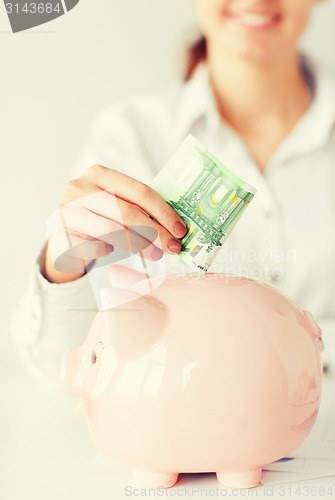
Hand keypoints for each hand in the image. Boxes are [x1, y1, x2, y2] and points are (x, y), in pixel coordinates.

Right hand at [42, 164, 186, 283]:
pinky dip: (108, 251)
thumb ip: (138, 207)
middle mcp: (80, 188)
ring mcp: (68, 211)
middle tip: (172, 246)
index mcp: (99, 174)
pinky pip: (93, 246)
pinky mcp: (61, 234)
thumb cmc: (97, 217)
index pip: (139, 191)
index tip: (180, 229)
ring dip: (139, 244)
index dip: (163, 211)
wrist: (64, 236)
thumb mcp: (115, 203)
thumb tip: (175, 227)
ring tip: (156, 254)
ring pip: (111, 229)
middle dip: (155, 231)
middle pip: (127, 211)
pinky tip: (113, 253)